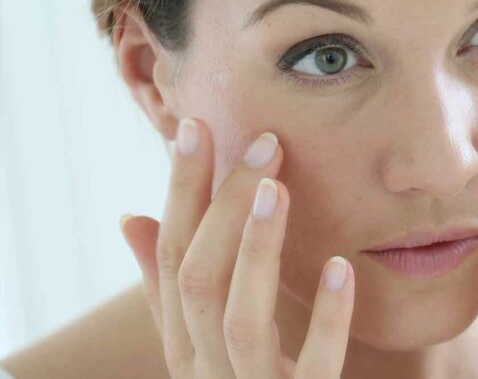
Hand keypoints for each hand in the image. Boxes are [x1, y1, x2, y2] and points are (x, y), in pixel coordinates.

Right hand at [119, 119, 354, 378]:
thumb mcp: (201, 342)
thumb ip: (169, 287)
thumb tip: (132, 217)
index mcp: (182, 345)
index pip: (171, 256)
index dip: (180, 192)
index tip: (195, 127)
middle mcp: (204, 369)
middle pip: (198, 280)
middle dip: (221, 207)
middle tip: (262, 142)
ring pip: (238, 318)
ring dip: (255, 249)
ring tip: (277, 188)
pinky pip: (311, 368)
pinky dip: (324, 319)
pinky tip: (340, 267)